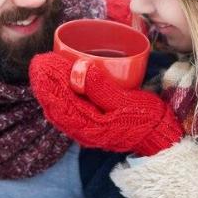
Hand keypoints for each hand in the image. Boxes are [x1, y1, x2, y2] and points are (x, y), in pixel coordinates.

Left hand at [29, 53, 182, 155]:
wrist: (157, 137)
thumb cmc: (145, 118)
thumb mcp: (127, 101)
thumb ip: (102, 88)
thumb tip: (80, 69)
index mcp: (90, 126)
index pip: (61, 101)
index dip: (50, 80)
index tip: (43, 61)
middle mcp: (83, 131)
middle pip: (56, 104)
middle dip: (46, 82)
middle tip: (40, 60)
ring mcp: (85, 131)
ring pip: (59, 108)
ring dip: (50, 89)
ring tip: (43, 69)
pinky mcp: (90, 127)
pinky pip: (67, 111)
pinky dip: (58, 97)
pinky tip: (55, 87)